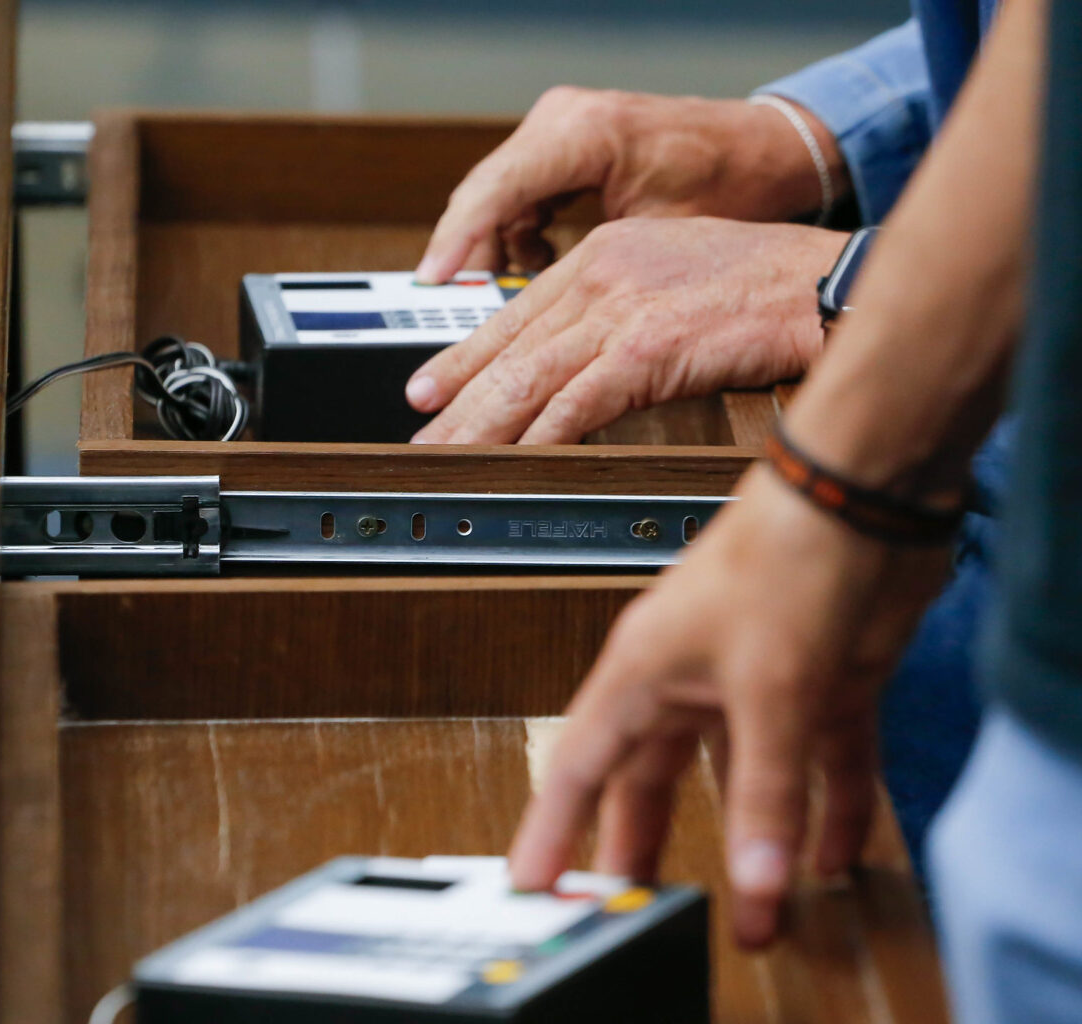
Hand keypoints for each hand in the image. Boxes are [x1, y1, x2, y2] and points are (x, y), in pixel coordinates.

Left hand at [408, 217, 845, 443]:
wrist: (825, 282)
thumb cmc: (767, 286)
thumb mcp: (673, 281)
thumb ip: (621, 312)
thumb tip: (585, 362)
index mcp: (601, 255)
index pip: (514, 315)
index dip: (464, 358)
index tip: (427, 388)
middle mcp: (600, 274)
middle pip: (509, 349)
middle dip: (456, 400)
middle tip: (419, 436)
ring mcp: (621, 309)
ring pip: (529, 377)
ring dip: (481, 426)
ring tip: (446, 457)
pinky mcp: (648, 347)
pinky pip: (578, 402)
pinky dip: (540, 438)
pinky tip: (513, 462)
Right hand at [415, 87, 845, 284]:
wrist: (763, 151)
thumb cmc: (729, 182)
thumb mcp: (659, 232)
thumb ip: (595, 269)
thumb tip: (549, 324)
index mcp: (587, 131)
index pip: (499, 186)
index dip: (461, 239)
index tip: (436, 281)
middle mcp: (563, 118)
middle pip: (486, 191)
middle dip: (468, 251)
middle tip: (454, 303)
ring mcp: (558, 128)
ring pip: (496, 195)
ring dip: (495, 246)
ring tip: (510, 289)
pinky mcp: (560, 145)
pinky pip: (517, 192)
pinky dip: (518, 231)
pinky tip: (538, 262)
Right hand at [507, 467, 951, 947]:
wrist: (867, 493)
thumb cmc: (787, 551)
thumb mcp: (771, 688)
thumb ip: (767, 790)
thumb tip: (759, 877)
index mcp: (643, 673)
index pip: (581, 768)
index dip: (552, 830)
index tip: (534, 884)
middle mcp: (689, 681)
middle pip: (651, 781)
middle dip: (642, 846)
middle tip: (628, 904)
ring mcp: (754, 682)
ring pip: (738, 780)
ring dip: (749, 842)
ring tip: (746, 903)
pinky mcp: (818, 681)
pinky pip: (818, 763)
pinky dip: (828, 810)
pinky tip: (835, 854)